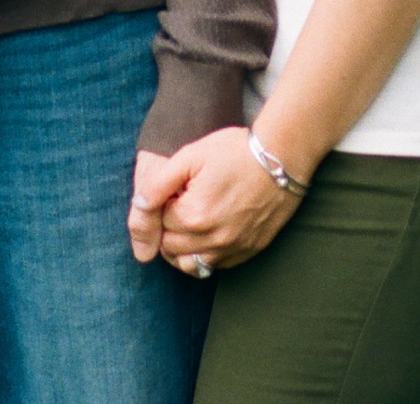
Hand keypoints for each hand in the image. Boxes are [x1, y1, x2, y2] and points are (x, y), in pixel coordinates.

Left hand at [134, 128, 303, 273]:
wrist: (281, 158)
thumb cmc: (234, 151)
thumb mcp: (191, 155)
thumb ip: (159, 182)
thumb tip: (138, 205)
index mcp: (193, 215)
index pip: (157, 223)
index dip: (161, 204)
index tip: (174, 189)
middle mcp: (211, 240)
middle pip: (169, 247)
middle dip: (167, 227)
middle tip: (180, 202)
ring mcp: (231, 250)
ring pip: (189, 264)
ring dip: (181, 246)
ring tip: (190, 220)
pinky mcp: (247, 252)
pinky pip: (214, 267)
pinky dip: (204, 254)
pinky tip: (209, 229)